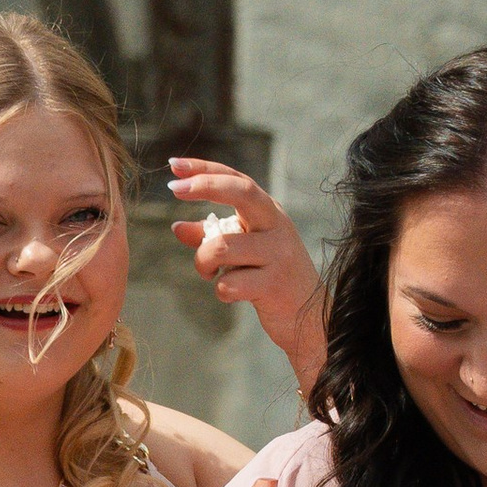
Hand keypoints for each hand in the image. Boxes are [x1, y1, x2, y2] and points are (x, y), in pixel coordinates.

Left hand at [168, 159, 324, 386]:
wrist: (312, 320)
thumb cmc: (273, 280)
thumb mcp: (245, 251)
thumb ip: (212, 236)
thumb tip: (177, 227)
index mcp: (270, 214)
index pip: (237, 180)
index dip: (204, 169)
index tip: (174, 166)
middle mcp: (277, 227)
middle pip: (242, 192)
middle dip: (205, 186)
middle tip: (175, 190)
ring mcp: (278, 255)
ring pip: (221, 246)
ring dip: (203, 261)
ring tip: (208, 273)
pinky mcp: (274, 285)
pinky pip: (229, 284)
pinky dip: (221, 291)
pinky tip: (232, 295)